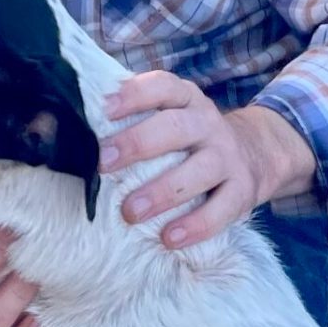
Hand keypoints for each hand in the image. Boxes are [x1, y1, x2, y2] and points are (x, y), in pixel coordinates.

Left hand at [99, 72, 316, 249]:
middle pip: (175, 128)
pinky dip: (195, 225)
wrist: (256, 152)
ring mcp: (228, 157)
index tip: (104, 110)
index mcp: (186, 99)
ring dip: (162, 192)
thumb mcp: (171, 115)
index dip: (134, 95)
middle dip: (138, 144)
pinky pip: (221, 210)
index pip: (162, 87)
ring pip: (198, 171)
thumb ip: (134, 117)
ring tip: (130, 212)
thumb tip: (70, 128)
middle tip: (103, 164)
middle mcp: (208, 123)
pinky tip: (169, 238)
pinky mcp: (242, 191)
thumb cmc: (191, 137)